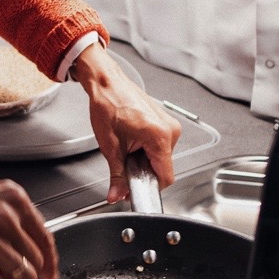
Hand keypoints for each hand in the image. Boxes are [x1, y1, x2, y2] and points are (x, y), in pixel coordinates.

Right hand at [0, 153, 55, 278]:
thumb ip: (7, 214)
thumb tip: (24, 242)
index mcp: (13, 198)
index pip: (45, 237)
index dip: (50, 262)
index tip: (50, 275)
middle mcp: (6, 217)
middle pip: (35, 261)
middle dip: (23, 271)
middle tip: (4, 270)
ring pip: (22, 277)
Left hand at [72, 43, 183, 203]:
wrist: (107, 83)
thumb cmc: (108, 105)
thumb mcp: (110, 147)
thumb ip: (116, 176)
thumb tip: (117, 195)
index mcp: (161, 136)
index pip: (166, 177)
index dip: (148, 188)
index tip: (135, 190)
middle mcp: (171, 130)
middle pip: (163, 168)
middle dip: (143, 172)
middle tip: (124, 163)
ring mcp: (170, 125)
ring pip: (161, 158)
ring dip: (144, 161)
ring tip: (127, 147)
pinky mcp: (166, 123)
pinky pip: (160, 146)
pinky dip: (146, 150)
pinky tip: (133, 141)